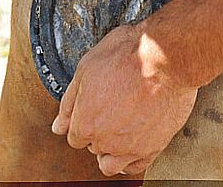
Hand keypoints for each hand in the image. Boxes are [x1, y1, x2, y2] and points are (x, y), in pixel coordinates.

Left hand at [51, 24, 197, 175]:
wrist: (164, 58)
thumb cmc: (127, 55)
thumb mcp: (86, 68)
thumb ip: (69, 102)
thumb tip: (58, 125)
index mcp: (85, 122)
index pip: (74, 136)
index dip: (81, 121)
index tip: (91, 111)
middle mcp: (104, 139)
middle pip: (92, 146)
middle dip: (96, 131)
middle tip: (110, 110)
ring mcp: (129, 147)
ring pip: (110, 164)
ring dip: (109, 151)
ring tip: (118, 132)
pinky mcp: (153, 147)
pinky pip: (136, 167)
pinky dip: (130, 160)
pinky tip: (132, 145)